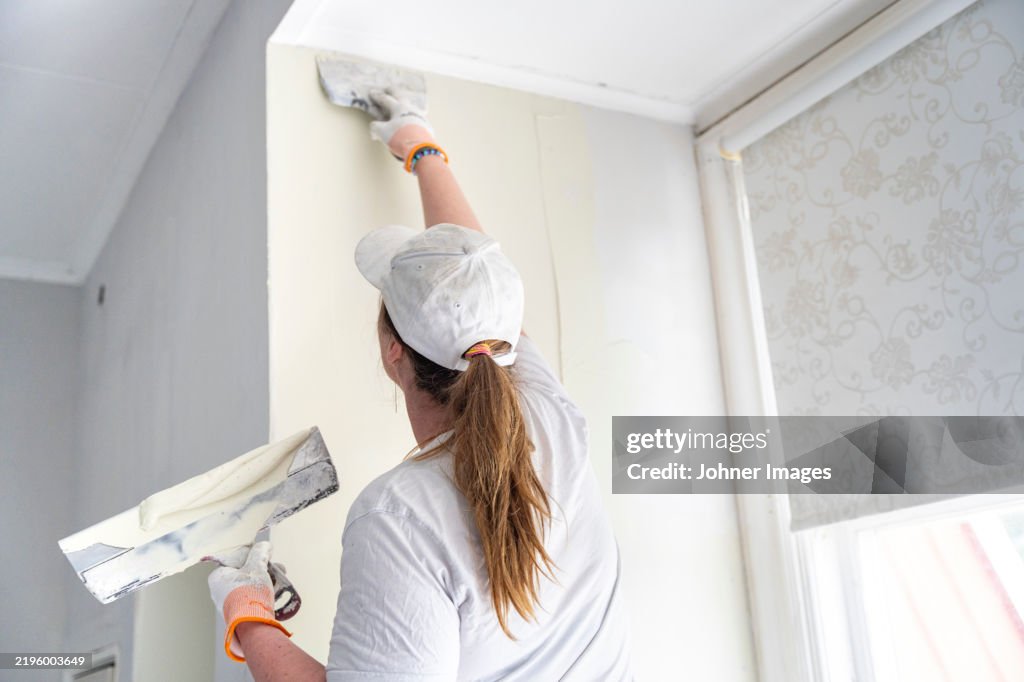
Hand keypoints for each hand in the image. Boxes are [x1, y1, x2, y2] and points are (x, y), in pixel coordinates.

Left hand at [206, 541, 291, 661]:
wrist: (252, 624)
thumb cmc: (249, 593)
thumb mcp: (257, 567)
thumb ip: (260, 553)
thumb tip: (264, 545)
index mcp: (217, 577)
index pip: (235, 559)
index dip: (252, 556)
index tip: (265, 555)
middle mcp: (219, 591)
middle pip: (244, 572)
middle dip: (262, 569)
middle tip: (276, 568)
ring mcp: (228, 603)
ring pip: (249, 585)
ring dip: (265, 580)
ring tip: (279, 580)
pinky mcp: (238, 612)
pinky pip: (251, 597)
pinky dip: (262, 592)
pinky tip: (275, 591)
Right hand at [369, 88, 435, 159]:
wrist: (420, 148)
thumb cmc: (400, 137)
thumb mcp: (383, 132)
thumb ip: (376, 127)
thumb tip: (374, 125)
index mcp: (398, 108)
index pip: (386, 99)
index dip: (378, 96)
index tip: (372, 93)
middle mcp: (410, 109)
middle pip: (400, 97)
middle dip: (393, 91)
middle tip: (388, 88)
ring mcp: (420, 116)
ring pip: (411, 105)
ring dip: (405, 103)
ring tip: (402, 103)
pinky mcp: (426, 126)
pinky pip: (418, 117)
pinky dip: (412, 116)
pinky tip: (412, 118)